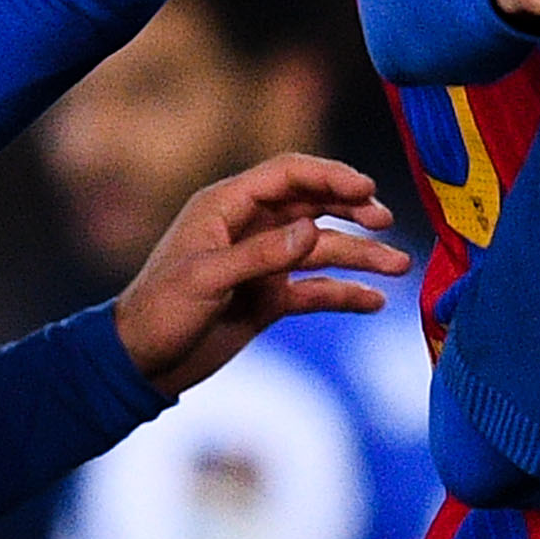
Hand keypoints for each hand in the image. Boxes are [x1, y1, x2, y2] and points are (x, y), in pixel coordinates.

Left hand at [113, 153, 416, 396]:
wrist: (140, 363)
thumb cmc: (160, 311)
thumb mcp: (206, 278)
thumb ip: (261, 253)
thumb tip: (313, 229)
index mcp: (227, 207)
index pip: (288, 176)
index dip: (330, 175)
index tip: (367, 187)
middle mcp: (250, 228)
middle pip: (313, 206)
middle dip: (353, 210)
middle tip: (385, 221)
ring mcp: (263, 264)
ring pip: (322, 250)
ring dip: (360, 256)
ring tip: (399, 266)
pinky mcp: (270, 298)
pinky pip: (316, 289)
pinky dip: (345, 294)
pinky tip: (375, 302)